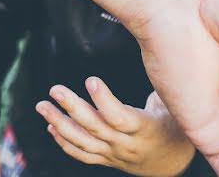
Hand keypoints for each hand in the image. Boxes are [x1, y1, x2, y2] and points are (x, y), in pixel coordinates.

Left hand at [36, 77, 194, 176]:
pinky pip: (83, 154)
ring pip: (83, 142)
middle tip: (55, 90)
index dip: (104, 100)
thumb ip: (160, 86)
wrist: (174, 163)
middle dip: (72, 108)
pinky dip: (64, 142)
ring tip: (43, 106)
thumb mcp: (173, 106)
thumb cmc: (175, 126)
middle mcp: (126, 144)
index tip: (90, 80)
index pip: (120, 117)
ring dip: (60, 123)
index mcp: (145, 129)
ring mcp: (115, 154)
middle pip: (95, 128)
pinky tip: (51, 126)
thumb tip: (157, 55)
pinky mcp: (107, 160)